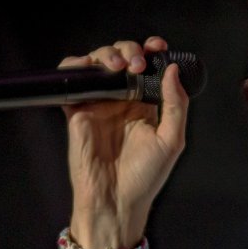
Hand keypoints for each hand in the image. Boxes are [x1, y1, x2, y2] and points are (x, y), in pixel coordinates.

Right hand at [59, 36, 189, 248]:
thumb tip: (172, 70)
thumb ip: (176, 104)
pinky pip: (71, 79)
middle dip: (131, 50)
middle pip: (123, 58)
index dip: (152, 51)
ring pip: (97, 62)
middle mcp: (122, 100)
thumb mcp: (171, 140)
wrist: (115, 201)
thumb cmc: (145, 178)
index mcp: (146, 105)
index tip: (158, 47)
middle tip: (137, 63)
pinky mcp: (77, 109)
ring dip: (107, 53)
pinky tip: (89, 68)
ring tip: (119, 65)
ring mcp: (99, 103)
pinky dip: (75, 65)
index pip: (149, 68)